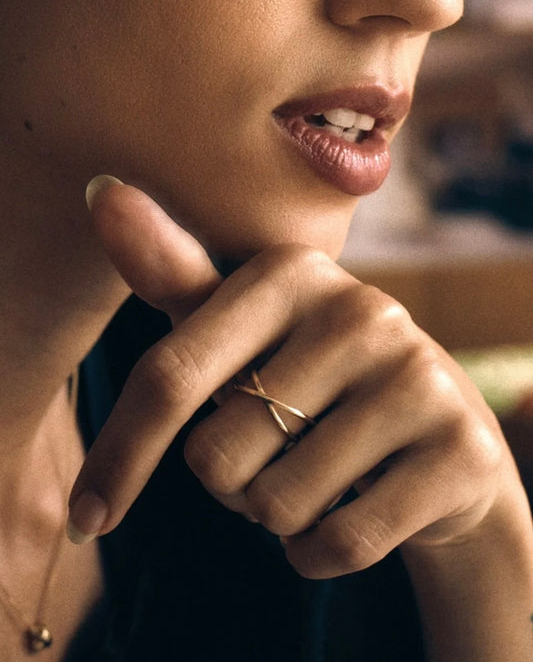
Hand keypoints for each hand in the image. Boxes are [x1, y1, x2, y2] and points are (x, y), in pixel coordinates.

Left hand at [69, 179, 520, 581]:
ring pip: (277, 506)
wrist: (435, 430)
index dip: (120, 453)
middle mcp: (362, 312)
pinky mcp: (461, 450)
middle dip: (229, 481)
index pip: (171, 376)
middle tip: (276, 453)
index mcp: (292, 273)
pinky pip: (339, 544)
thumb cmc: (314, 378)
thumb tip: (101, 190)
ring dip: (276, 514)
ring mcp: (419, 379)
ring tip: (318, 475)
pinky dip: (319, 551)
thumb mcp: (243, 326)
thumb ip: (174, 274)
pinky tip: (349, 511)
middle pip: (217, 457)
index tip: (90, 514)